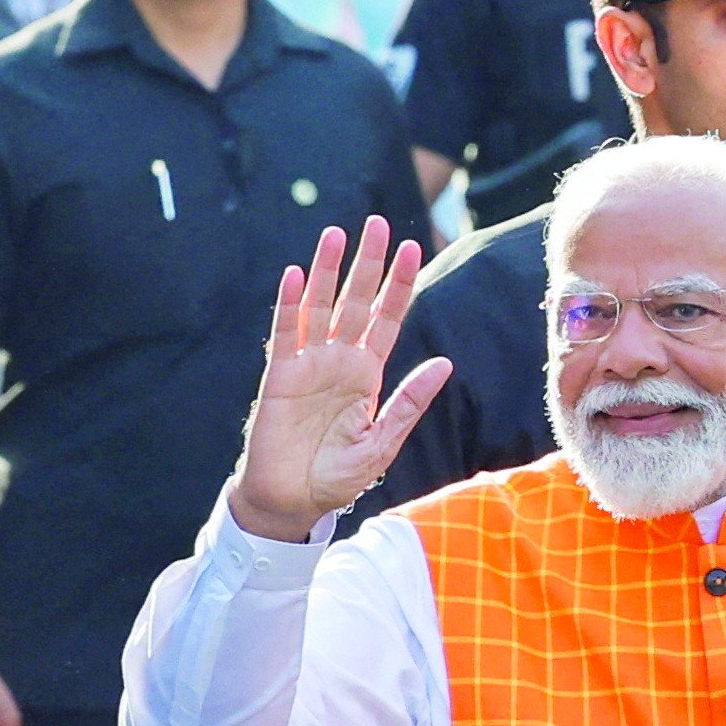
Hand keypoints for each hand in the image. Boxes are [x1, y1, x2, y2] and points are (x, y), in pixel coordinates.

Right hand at [228, 219, 449, 543]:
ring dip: (327, 270)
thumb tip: (445, 363)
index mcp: (368, 375)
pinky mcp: (280, 375)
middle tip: (377, 224)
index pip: (387, 319)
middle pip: (356, 301)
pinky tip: (297, 274)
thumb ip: (410, 402)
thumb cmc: (336, 477)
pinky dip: (290, 304)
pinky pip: (285, 332)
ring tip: (336, 234)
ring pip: (319, 307)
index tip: (414, 248)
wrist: (293, 501)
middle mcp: (339, 361)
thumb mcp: (383, 442)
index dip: (400, 285)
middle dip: (368, 264)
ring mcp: (308, 364)